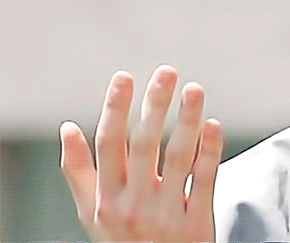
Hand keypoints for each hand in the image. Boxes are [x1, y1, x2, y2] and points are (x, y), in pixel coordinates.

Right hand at [59, 65, 223, 241]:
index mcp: (106, 199)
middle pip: (145, 145)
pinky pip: (204, 180)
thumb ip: (80, 171)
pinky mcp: (196, 224)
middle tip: (166, 72)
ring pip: (178, 158)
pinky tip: (213, 125)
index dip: (114, 108)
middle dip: (154, 105)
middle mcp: (134, 205)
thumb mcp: (93, 213)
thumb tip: (67, 128)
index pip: (108, 145)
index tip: (124, 77)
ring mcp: (166, 215)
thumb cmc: (124, 240)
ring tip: (194, 89)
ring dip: (187, 120)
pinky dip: (210, 151)